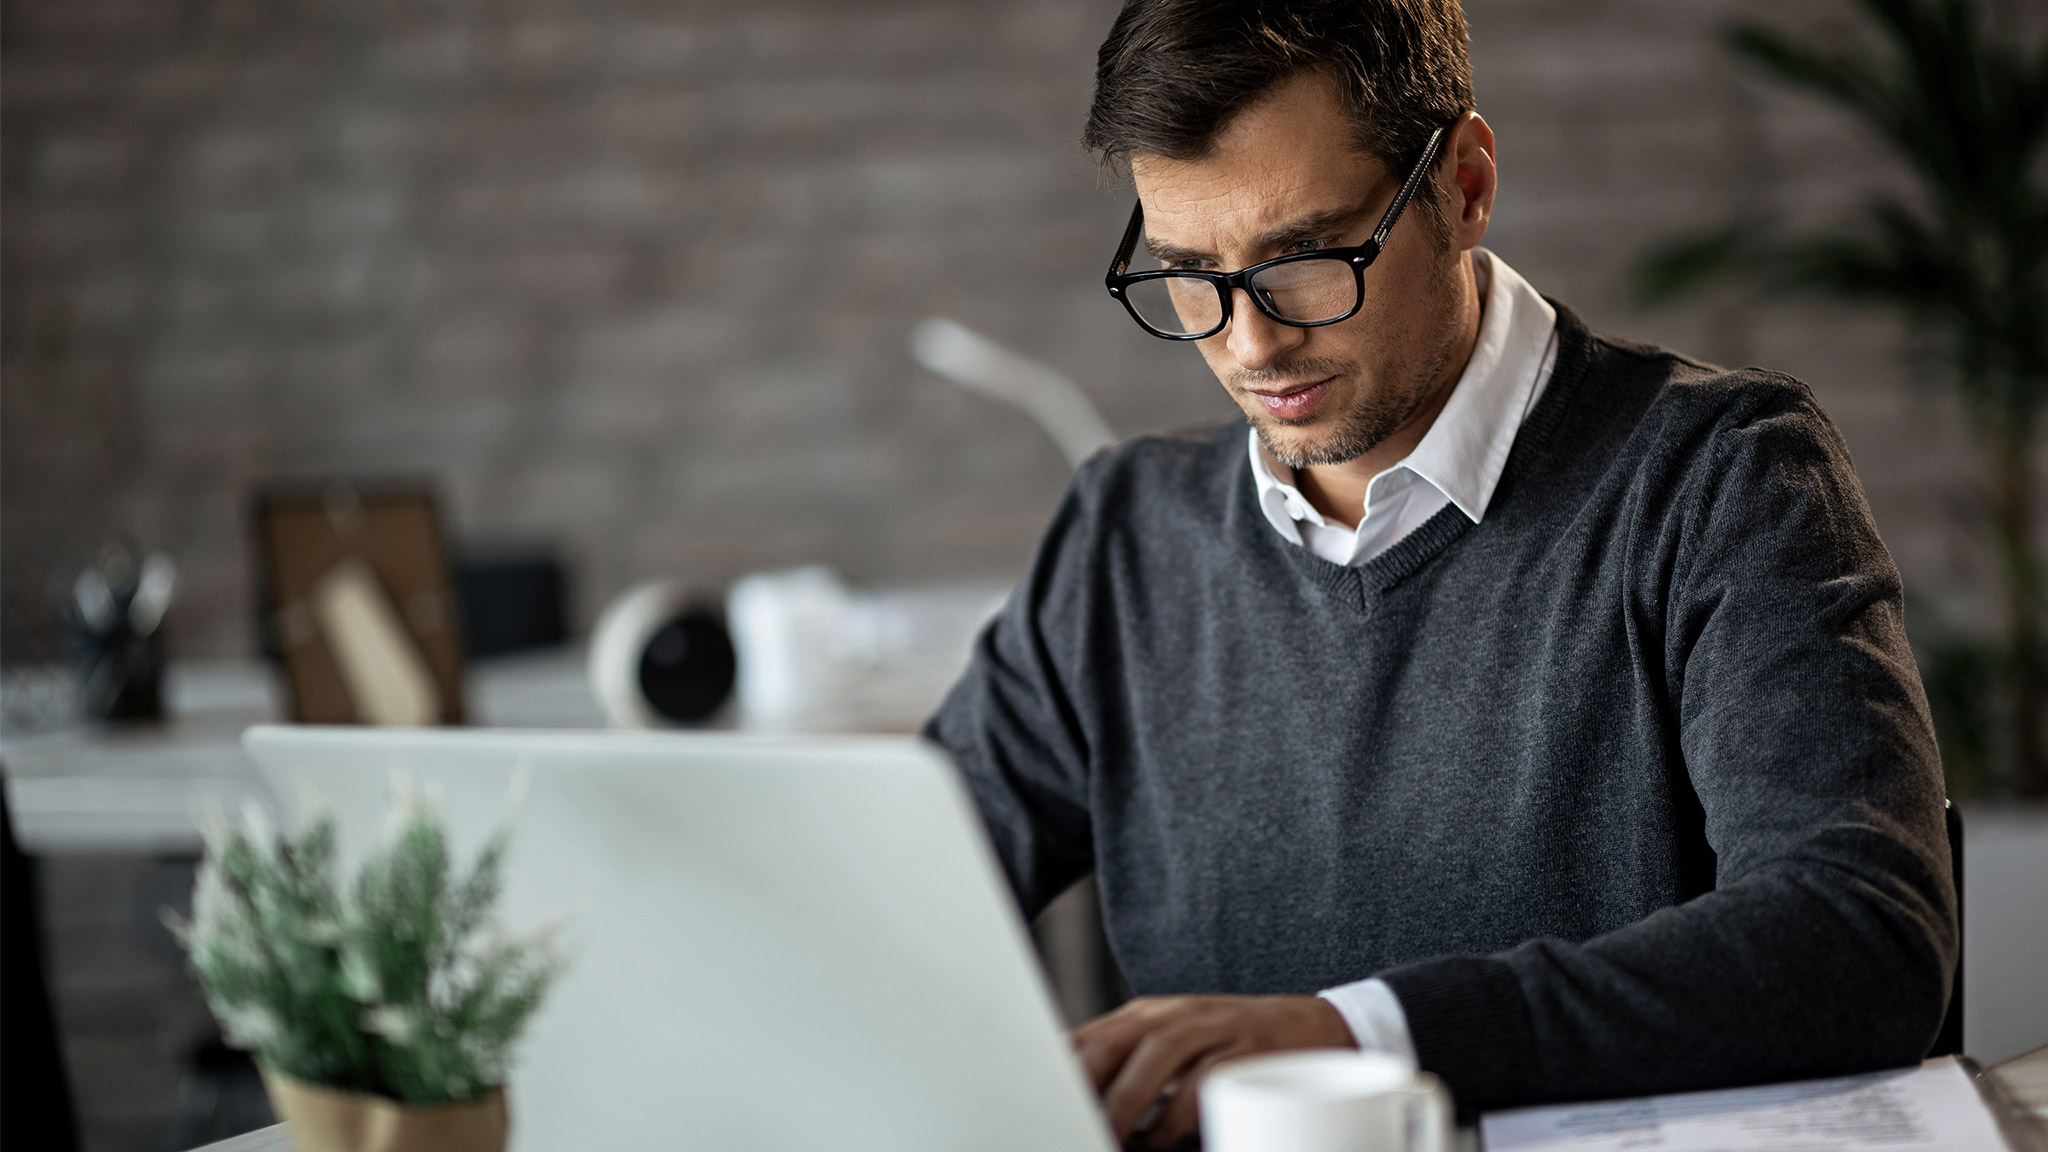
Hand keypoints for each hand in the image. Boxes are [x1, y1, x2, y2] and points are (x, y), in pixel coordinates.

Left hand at [1072, 994, 1354, 1147]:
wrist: (1317, 1028)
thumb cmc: (1231, 1048)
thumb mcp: (1173, 1049)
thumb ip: (1128, 1070)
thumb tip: (1078, 1106)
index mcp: (1145, 1017)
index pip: (1086, 1038)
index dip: (1057, 1073)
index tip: (1036, 1105)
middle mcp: (1174, 1015)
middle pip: (1114, 1041)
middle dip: (1084, 1086)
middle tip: (1068, 1124)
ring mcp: (1213, 1028)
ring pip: (1157, 1055)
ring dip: (1127, 1100)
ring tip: (1110, 1137)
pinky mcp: (1247, 1049)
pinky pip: (1206, 1079)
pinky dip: (1179, 1113)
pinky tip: (1162, 1142)